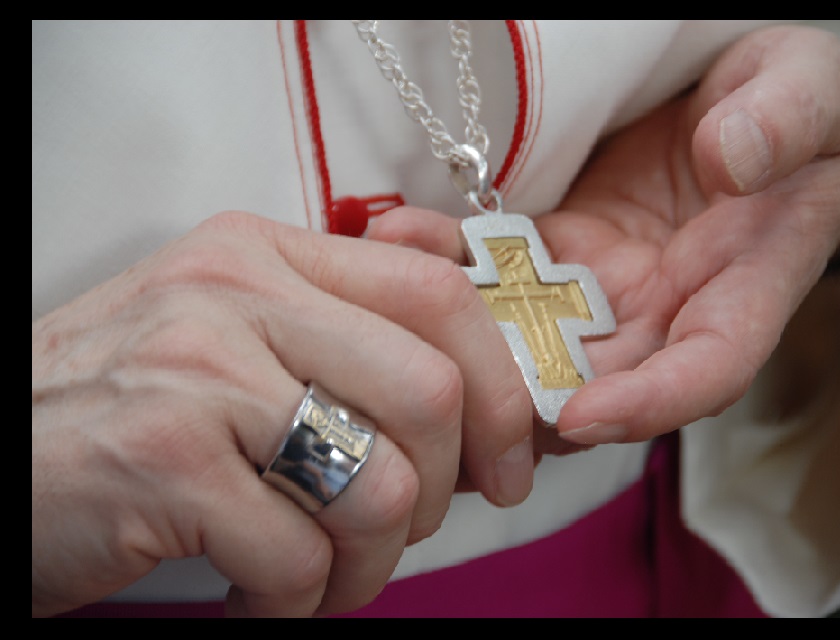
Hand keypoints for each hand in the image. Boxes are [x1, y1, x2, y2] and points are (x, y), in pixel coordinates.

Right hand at [32, 212, 535, 616]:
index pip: (439, 293)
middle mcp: (232, 293)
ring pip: (380, 486)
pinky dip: (294, 604)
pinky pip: (298, 558)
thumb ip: (334, 342)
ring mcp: (196, 374)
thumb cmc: (108, 417)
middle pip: (431, 393)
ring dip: (369, 567)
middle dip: (442, 495)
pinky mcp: (164, 464)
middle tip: (400, 541)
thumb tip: (483, 406)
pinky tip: (255, 601)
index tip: (508, 464)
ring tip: (323, 585)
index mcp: (261, 254)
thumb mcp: (220, 339)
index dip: (502, 391)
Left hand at [365, 26, 839, 446]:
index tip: (584, 416)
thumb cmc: (804, 98)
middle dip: (528, 402)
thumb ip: (784, 121)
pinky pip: (503, 275)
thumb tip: (727, 160)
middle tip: (455, 390)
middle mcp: (679, 304)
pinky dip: (452, 266)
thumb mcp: (813, 88)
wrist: (757, 86)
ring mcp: (617, 283)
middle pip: (606, 385)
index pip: (711, 370)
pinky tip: (399, 236)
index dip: (651, 403)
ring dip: (473, 346)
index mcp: (752, 282)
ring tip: (406, 304)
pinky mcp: (566, 247)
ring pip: (542, 347)